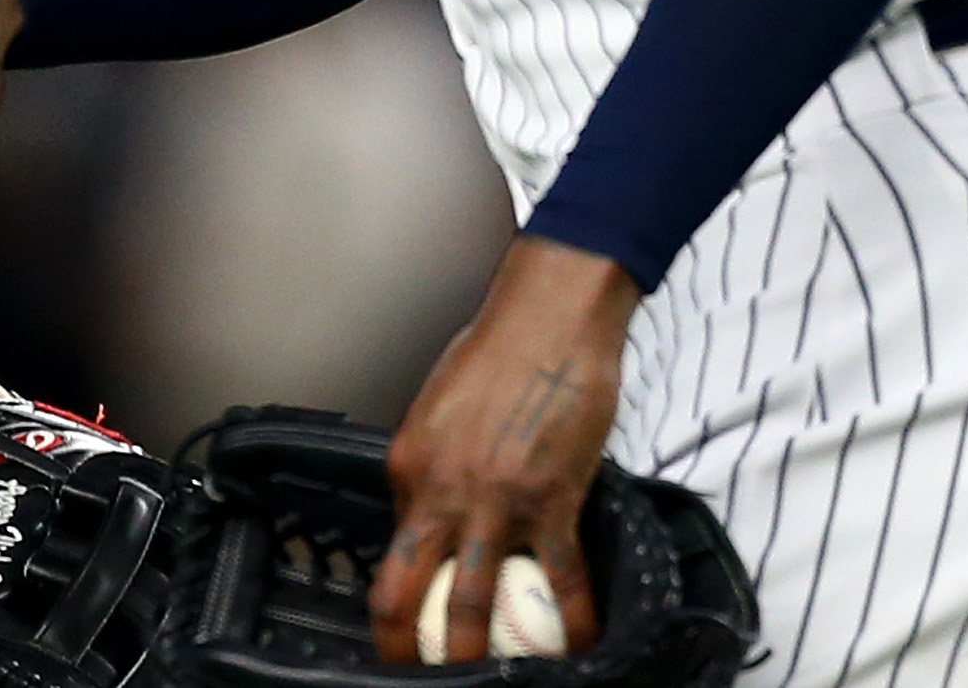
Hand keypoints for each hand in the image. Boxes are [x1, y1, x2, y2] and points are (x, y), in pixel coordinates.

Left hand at [372, 237, 638, 663]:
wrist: (549, 316)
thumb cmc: (495, 351)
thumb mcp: (438, 412)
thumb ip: (433, 470)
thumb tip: (435, 514)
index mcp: (408, 466)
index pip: (390, 550)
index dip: (393, 597)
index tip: (400, 626)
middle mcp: (441, 491)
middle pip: (404, 591)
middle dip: (404, 648)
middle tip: (415, 675)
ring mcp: (496, 501)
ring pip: (471, 603)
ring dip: (469, 656)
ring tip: (479, 683)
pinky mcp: (552, 502)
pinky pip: (561, 582)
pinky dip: (571, 625)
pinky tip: (577, 648)